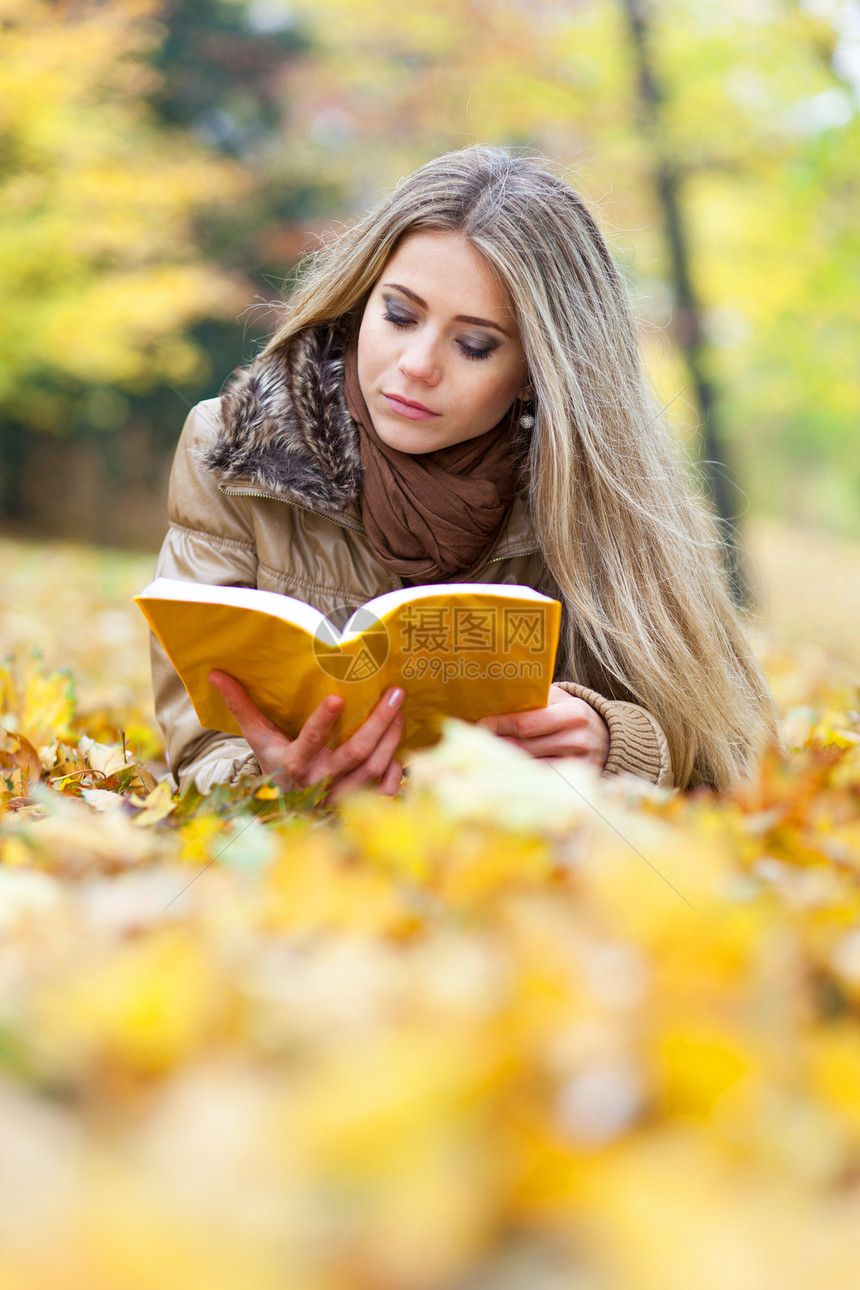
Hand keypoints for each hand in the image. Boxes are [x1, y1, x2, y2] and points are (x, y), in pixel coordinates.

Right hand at [209, 671, 404, 802]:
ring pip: (373, 769)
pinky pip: (382, 792)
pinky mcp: (356, 805)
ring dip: (391, 739)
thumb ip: (241, 706)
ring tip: (400, 711)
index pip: (308, 741)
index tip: (338, 697)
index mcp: (292, 763)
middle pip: (355, 753)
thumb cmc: (272, 764)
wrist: (281, 810)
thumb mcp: (256, 737)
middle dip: (378, 723)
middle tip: (395, 694)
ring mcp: (340, 795)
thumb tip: (215, 673)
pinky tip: (399, 752)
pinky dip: (394, 773)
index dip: (322, 722)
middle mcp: (318, 781)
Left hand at [476, 684, 609, 768]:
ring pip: (530, 765)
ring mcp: (577, 763)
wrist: (606, 738)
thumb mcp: (559, 700)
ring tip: (483, 756)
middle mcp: (577, 739)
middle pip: (525, 746)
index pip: (526, 722)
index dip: (499, 725)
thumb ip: (534, 700)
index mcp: (573, 713)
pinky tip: (504, 771)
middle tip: (473, 743)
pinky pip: (540, 779)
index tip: (478, 724)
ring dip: (504, 762)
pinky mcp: (575, 781)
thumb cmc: (571, 715)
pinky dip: (521, 775)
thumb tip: (495, 702)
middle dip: (496, 745)